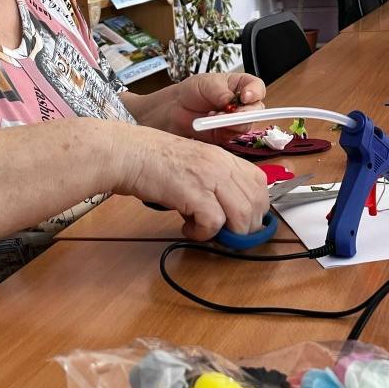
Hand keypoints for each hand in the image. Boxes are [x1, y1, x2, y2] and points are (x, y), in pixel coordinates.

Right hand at [113, 125, 269, 239]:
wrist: (128, 153)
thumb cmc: (153, 160)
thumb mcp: (194, 163)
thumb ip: (213, 182)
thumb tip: (225, 212)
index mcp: (224, 157)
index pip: (260, 183)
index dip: (257, 206)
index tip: (244, 221)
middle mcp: (221, 165)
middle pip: (256, 203)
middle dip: (246, 227)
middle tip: (226, 234)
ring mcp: (209, 178)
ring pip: (242, 216)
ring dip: (228, 233)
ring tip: (206, 233)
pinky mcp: (193, 193)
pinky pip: (214, 224)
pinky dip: (203, 234)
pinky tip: (187, 229)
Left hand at [172, 73, 265, 141]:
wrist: (177, 107)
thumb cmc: (193, 90)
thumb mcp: (206, 84)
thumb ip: (219, 92)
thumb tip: (230, 100)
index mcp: (241, 85)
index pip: (257, 88)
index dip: (255, 93)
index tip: (245, 97)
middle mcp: (243, 103)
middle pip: (256, 110)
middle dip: (245, 113)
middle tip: (232, 113)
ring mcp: (236, 119)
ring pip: (246, 125)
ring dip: (230, 122)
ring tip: (213, 115)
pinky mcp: (228, 133)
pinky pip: (232, 135)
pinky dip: (222, 130)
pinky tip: (209, 122)